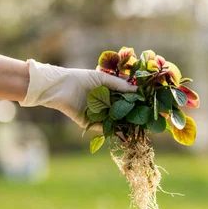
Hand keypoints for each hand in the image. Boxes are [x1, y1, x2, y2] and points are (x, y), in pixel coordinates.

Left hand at [19, 59, 136, 126]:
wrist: (60, 86)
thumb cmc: (80, 78)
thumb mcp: (103, 79)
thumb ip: (120, 85)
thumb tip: (137, 91)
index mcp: (107, 93)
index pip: (124, 99)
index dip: (135, 101)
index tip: (147, 103)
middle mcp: (103, 105)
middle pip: (120, 111)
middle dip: (132, 114)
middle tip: (145, 117)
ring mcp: (96, 115)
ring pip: (112, 121)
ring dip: (123, 124)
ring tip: (136, 126)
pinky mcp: (88, 123)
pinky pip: (101, 128)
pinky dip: (110, 129)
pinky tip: (121, 130)